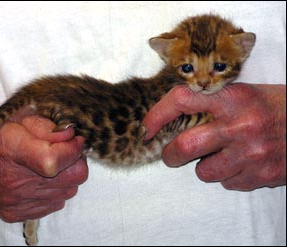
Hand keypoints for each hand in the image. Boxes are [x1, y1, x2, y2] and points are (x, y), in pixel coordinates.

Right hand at [0, 109, 87, 221]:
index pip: (56, 160)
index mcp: (11, 148)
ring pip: (68, 191)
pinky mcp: (15, 213)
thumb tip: (72, 136)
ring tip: (50, 163)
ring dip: (66, 176)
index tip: (76, 140)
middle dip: (76, 161)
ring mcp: (14, 200)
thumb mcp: (17, 116)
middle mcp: (13, 180)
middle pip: (72, 178)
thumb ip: (48, 125)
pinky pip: (54, 204)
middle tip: (66, 151)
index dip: (74, 149)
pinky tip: (40, 177)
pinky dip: (55, 190)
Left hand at [143, 83, 285, 190]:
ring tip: (220, 156)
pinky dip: (228, 176)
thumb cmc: (276, 106)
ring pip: (204, 172)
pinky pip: (227, 184)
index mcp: (233, 98)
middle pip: (185, 147)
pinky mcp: (262, 176)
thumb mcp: (244, 94)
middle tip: (171, 155)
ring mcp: (252, 153)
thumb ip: (211, 104)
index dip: (157, 115)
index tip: (147, 128)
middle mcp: (241, 125)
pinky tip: (242, 163)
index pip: (181, 100)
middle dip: (170, 155)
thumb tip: (174, 119)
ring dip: (204, 167)